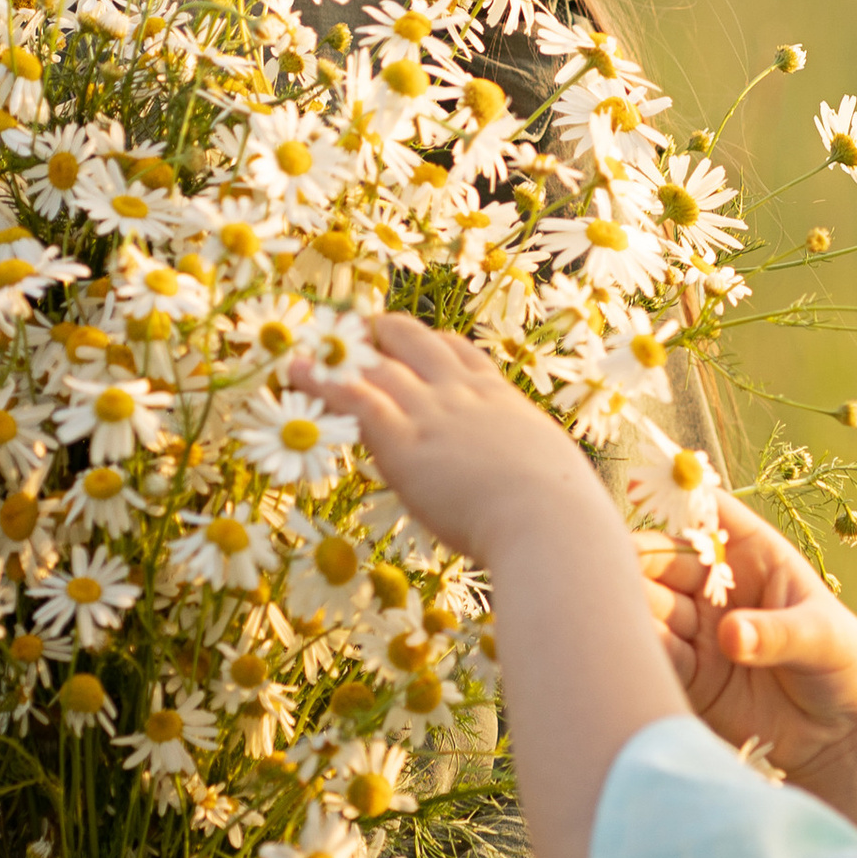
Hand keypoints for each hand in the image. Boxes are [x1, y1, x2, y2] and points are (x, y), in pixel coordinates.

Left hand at [299, 314, 612, 570]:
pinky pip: (351, 397)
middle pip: (415, 341)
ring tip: (311, 346)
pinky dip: (317, 380)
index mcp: (501, 401)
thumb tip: (550, 497)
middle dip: (383, 334)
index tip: (414, 343)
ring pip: (376, 363)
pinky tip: (292, 371)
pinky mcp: (402, 440)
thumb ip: (536, 476)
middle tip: (356, 334)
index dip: (432, 345)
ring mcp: (431, 412)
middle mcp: (462, 395)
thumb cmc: (563, 518)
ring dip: (339, 352)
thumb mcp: (555, 480)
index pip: (462, 355)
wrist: (550, 523)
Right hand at [647, 493, 856, 854]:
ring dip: (634, 606)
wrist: (840, 738)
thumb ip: (776, 634)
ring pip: (653, 606)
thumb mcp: (822, 640)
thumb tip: (732, 635)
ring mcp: (699, 630)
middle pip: (666, 560)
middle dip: (640, 560)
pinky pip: (657, 655)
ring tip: (617, 611)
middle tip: (617, 568)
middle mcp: (718, 586)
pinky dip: (641, 650)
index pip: (710, 515)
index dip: (677, 500)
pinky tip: (631, 648)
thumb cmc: (845, 667)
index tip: (643, 490)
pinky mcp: (687, 674)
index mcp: (755, 555)